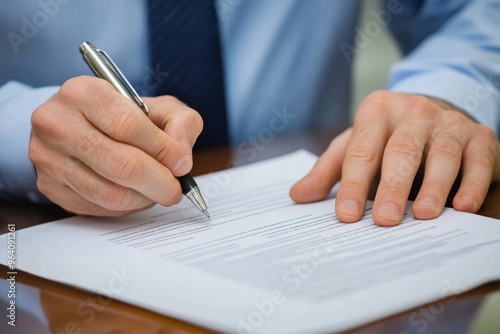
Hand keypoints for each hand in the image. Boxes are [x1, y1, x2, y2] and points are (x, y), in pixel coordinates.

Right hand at [29, 76, 202, 215]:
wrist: (79, 126)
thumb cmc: (123, 116)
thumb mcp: (158, 106)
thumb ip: (181, 122)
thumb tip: (182, 158)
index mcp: (83, 92)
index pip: (128, 125)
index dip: (162, 150)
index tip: (181, 164)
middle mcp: (57, 122)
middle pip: (121, 165)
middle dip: (159, 183)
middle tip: (175, 189)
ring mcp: (48, 157)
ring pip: (110, 193)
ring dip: (144, 199)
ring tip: (158, 191)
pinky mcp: (50, 186)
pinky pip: (97, 207)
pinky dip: (126, 207)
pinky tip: (135, 195)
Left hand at [290, 91, 499, 225]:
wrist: (434, 113)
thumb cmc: (386, 137)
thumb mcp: (354, 146)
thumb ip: (328, 171)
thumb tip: (297, 196)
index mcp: (377, 112)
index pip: (362, 152)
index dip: (353, 185)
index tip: (346, 214)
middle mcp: (414, 112)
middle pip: (401, 152)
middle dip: (393, 188)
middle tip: (385, 221)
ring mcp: (449, 123)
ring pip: (441, 154)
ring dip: (434, 187)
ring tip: (424, 215)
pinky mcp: (480, 137)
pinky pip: (478, 161)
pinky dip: (472, 184)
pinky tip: (463, 207)